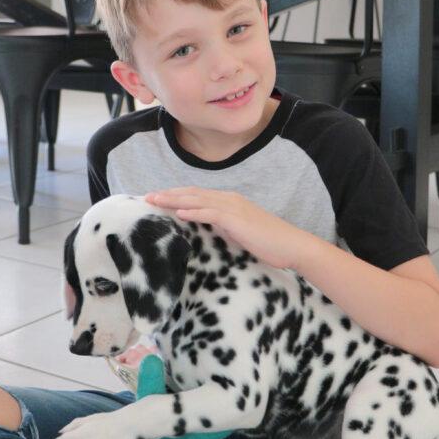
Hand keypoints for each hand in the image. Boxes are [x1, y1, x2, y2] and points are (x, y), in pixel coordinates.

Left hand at [144, 187, 302, 269]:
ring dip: (174, 199)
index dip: (176, 195)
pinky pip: (211, 213)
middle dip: (168, 194)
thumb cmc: (268, 243)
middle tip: (146, 196)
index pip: (197, 195)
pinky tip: (178, 212)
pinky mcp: (237, 219)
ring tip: (155, 200)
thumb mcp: (240, 233)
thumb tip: (206, 229)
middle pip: (192, 193)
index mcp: (229, 202)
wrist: (291, 245)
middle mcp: (229, 199)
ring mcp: (233, 207)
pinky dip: (194, 211)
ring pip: (197, 199)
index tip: (158, 199)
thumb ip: (223, 227)